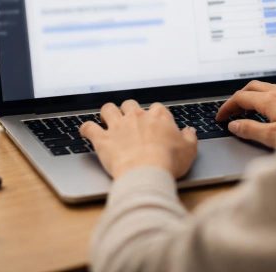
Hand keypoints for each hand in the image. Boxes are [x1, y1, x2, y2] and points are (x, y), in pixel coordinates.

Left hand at [80, 100, 197, 179]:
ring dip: (107, 113)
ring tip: (108, 119)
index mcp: (158, 117)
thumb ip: (189, 138)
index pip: (157, 108)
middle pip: (130, 104)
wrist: (147, 171)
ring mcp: (118, 126)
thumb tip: (190, 131)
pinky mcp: (103, 139)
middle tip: (130, 121)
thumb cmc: (169, 162)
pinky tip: (85, 131)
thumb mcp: (189, 150)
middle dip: (129, 110)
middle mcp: (137, 116)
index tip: (156, 124)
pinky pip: (89, 127)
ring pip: (108, 109)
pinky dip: (86, 128)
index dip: (155, 116)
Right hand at [216, 80, 275, 147]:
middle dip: (237, 96)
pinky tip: (271, 109)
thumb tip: (234, 125)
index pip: (241, 97)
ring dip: (252, 95)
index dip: (227, 107)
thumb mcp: (273, 138)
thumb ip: (251, 131)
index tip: (219, 117)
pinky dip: (266, 97)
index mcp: (271, 100)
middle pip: (252, 86)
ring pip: (266, 87)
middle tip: (229, 110)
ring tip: (247, 109)